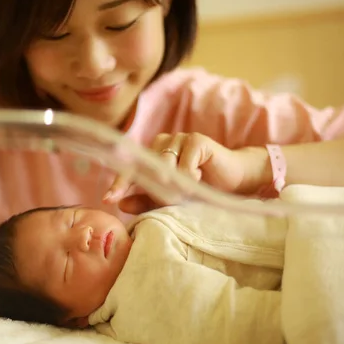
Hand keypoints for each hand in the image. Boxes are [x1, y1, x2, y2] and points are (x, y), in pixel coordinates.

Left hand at [104, 132, 271, 213]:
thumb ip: (147, 200)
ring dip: (173, 186)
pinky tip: (200, 181)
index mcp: (153, 155)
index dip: (119, 183)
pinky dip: (189, 177)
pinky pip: (185, 162)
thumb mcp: (171, 199)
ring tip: (186, 195)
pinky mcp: (197, 140)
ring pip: (165, 166)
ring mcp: (179, 138)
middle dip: (154, 190)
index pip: (130, 168)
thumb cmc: (202, 189)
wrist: (236, 180)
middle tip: (166, 202)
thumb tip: (120, 205)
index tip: (107, 200)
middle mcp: (163, 143)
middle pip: (146, 168)